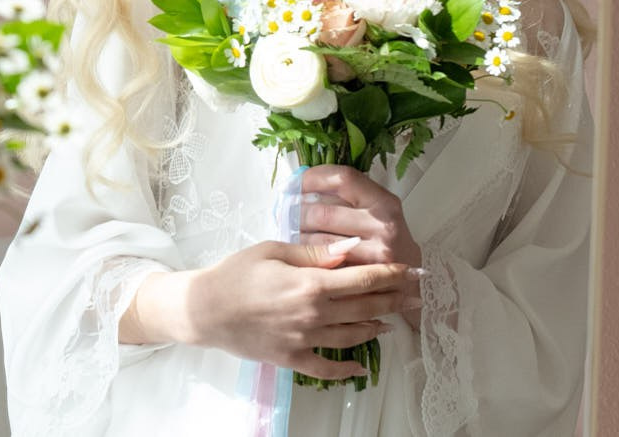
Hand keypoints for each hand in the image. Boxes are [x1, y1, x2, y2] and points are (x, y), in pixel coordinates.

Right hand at [126, 238, 415, 382]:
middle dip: (393, 300)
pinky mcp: (293, 358)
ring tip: (390, 323)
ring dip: (375, 328)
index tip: (410, 270)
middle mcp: (314, 314)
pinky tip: (361, 365)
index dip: (390, 274)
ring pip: (353, 336)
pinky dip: (348, 368)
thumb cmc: (235, 273)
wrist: (205, 310)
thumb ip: (313, 254)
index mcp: (311, 283)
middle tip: (413, 296)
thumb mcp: (272, 251)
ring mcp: (305, 339)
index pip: (362, 279)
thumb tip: (349, 250)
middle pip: (365, 307)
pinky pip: (328, 367)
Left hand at [296, 164, 424, 326]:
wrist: (409, 280)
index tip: (295, 184)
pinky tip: (301, 254)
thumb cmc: (383, 241)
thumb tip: (300, 184)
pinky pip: (324, 264)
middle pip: (323, 211)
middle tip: (285, 214)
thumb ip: (346, 198)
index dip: (313, 178)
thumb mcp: (375, 212)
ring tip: (291, 234)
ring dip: (298, 237)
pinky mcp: (366, 277)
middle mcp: (383, 224)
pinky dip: (308, 258)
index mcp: (384, 201)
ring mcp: (377, 252)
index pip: (342, 178)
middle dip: (297, 212)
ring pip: (318, 240)